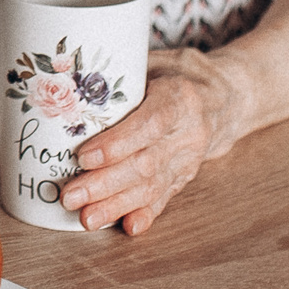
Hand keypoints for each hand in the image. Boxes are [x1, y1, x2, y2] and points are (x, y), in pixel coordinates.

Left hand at [60, 49, 247, 234]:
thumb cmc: (176, 74)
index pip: (149, 123)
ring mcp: (189, 158)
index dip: (117, 143)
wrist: (225, 97)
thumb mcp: (153, 61)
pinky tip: (128, 227)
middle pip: (146, 163)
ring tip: (86, 218)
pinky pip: (165, 198)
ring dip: (116, 205)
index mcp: (180, 97)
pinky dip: (145, 214)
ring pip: (153, 186)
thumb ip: (118, 71)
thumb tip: (64, 72)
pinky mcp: (186, 176)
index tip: (84, 157)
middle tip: (70, 196)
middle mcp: (189, 131)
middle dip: (104, 184)